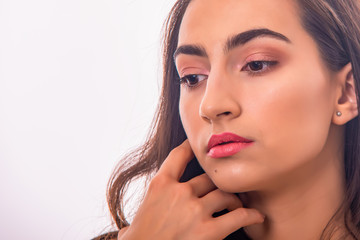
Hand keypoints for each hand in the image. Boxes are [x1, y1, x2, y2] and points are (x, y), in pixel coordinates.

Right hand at [118, 139, 263, 239]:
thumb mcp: (133, 223)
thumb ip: (137, 219)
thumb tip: (127, 232)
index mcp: (160, 185)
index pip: (179, 156)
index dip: (191, 148)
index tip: (198, 146)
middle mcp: (179, 193)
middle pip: (207, 178)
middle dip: (216, 183)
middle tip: (224, 187)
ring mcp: (194, 210)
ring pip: (224, 194)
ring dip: (233, 199)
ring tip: (238, 203)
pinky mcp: (207, 231)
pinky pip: (236, 217)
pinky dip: (249, 216)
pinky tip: (255, 216)